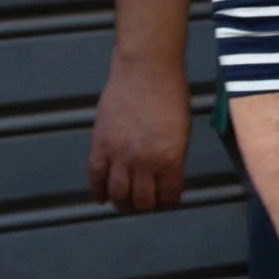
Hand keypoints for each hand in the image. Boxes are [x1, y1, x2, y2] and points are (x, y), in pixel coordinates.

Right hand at [88, 56, 191, 211]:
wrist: (146, 72)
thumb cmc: (171, 96)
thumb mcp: (183, 132)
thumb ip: (173, 158)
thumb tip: (166, 179)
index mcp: (171, 159)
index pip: (169, 198)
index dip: (168, 203)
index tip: (166, 202)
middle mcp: (144, 162)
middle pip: (141, 202)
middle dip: (145, 206)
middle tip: (145, 203)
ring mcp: (119, 155)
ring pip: (117, 195)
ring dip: (122, 202)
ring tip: (125, 202)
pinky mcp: (99, 146)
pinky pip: (95, 178)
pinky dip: (98, 192)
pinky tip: (102, 196)